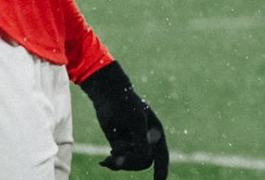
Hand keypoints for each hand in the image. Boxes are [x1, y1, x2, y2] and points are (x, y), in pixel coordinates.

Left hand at [78, 61, 169, 177]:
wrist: (107, 95)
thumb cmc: (126, 103)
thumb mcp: (136, 122)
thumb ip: (142, 141)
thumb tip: (144, 160)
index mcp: (155, 132)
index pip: (161, 155)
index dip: (161, 171)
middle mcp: (146, 139)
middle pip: (144, 161)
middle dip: (131, 161)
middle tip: (117, 153)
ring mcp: (133, 143)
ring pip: (132, 163)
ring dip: (121, 162)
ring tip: (110, 155)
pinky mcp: (119, 145)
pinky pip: (119, 162)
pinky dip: (112, 164)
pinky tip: (103, 162)